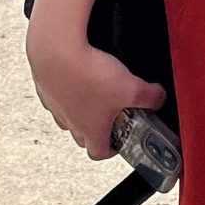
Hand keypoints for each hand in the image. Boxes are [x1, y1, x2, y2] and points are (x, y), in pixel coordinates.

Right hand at [27, 22, 165, 161]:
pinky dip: (69, 87)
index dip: (111, 149)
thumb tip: (158, 98)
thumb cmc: (89, 75)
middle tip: (114, 112)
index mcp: (90, 131)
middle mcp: (69, 122)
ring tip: (97, 87)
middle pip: (83, 135)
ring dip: (83, 107)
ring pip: (69, 115)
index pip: (99, 153)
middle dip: (99, 127)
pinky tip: (80, 71)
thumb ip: (151, 97)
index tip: (120, 139)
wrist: (56, 51)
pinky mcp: (46, 87)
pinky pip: (58, 93)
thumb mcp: (132, 88)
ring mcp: (55, 106)